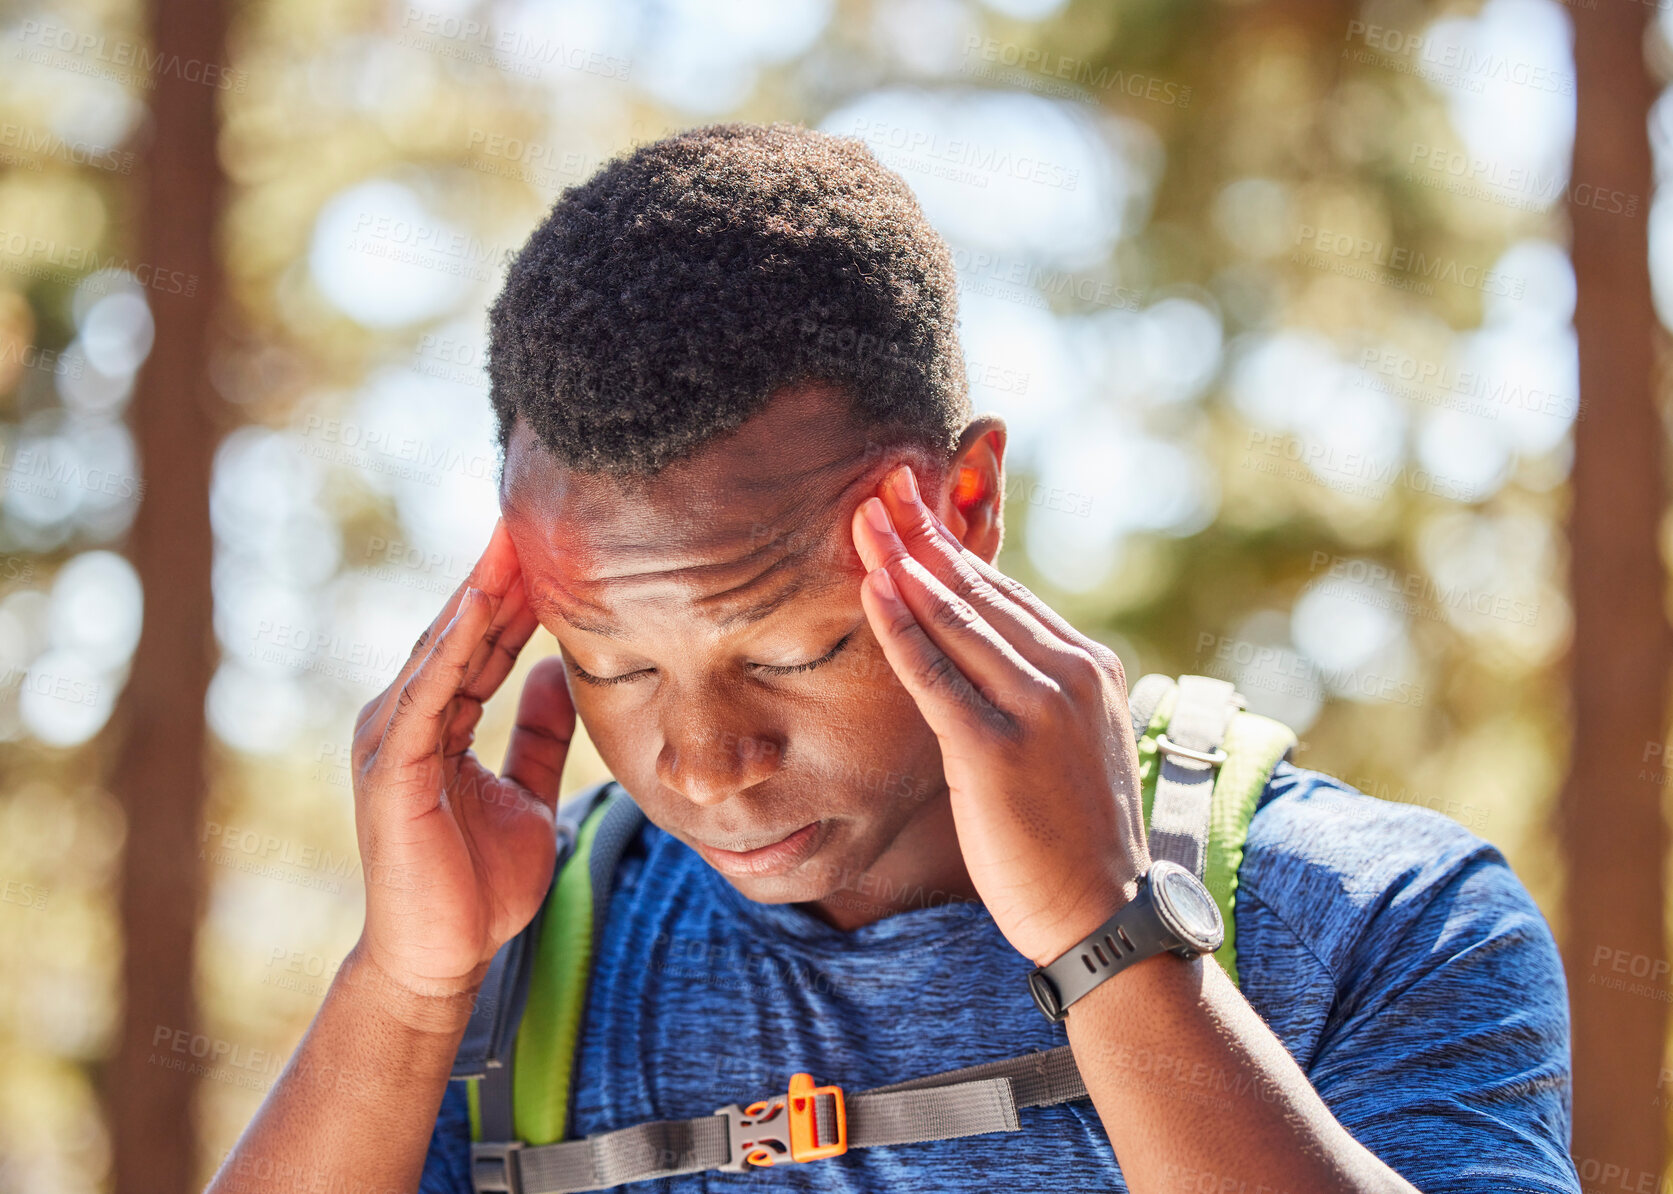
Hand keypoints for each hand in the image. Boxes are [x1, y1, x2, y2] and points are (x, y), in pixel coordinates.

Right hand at [350, 519, 571, 1006]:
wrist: (444, 959)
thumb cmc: (479, 884)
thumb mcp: (527, 793)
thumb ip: (536, 734)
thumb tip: (555, 673)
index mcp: (437, 721)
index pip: (481, 640)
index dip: (517, 592)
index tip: (556, 542)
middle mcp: (406, 718)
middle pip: (459, 631)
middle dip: (498, 575)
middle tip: (536, 516)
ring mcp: (392, 740)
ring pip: (441, 651)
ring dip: (477, 596)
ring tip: (513, 543)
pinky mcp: (392, 770)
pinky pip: (427, 699)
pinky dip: (452, 651)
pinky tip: (478, 610)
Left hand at [850, 465, 1149, 966]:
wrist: (1104, 915)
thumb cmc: (1075, 836)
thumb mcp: (1067, 744)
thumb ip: (1034, 691)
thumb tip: (981, 655)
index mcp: (1087, 666)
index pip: (1005, 592)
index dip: (952, 544)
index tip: (913, 503)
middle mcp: (1070, 673)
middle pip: (979, 590)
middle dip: (923, 533)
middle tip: (879, 485)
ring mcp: (1037, 708)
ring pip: (957, 619)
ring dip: (904, 562)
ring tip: (863, 517)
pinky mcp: (997, 749)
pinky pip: (937, 675)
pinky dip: (901, 628)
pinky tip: (873, 587)